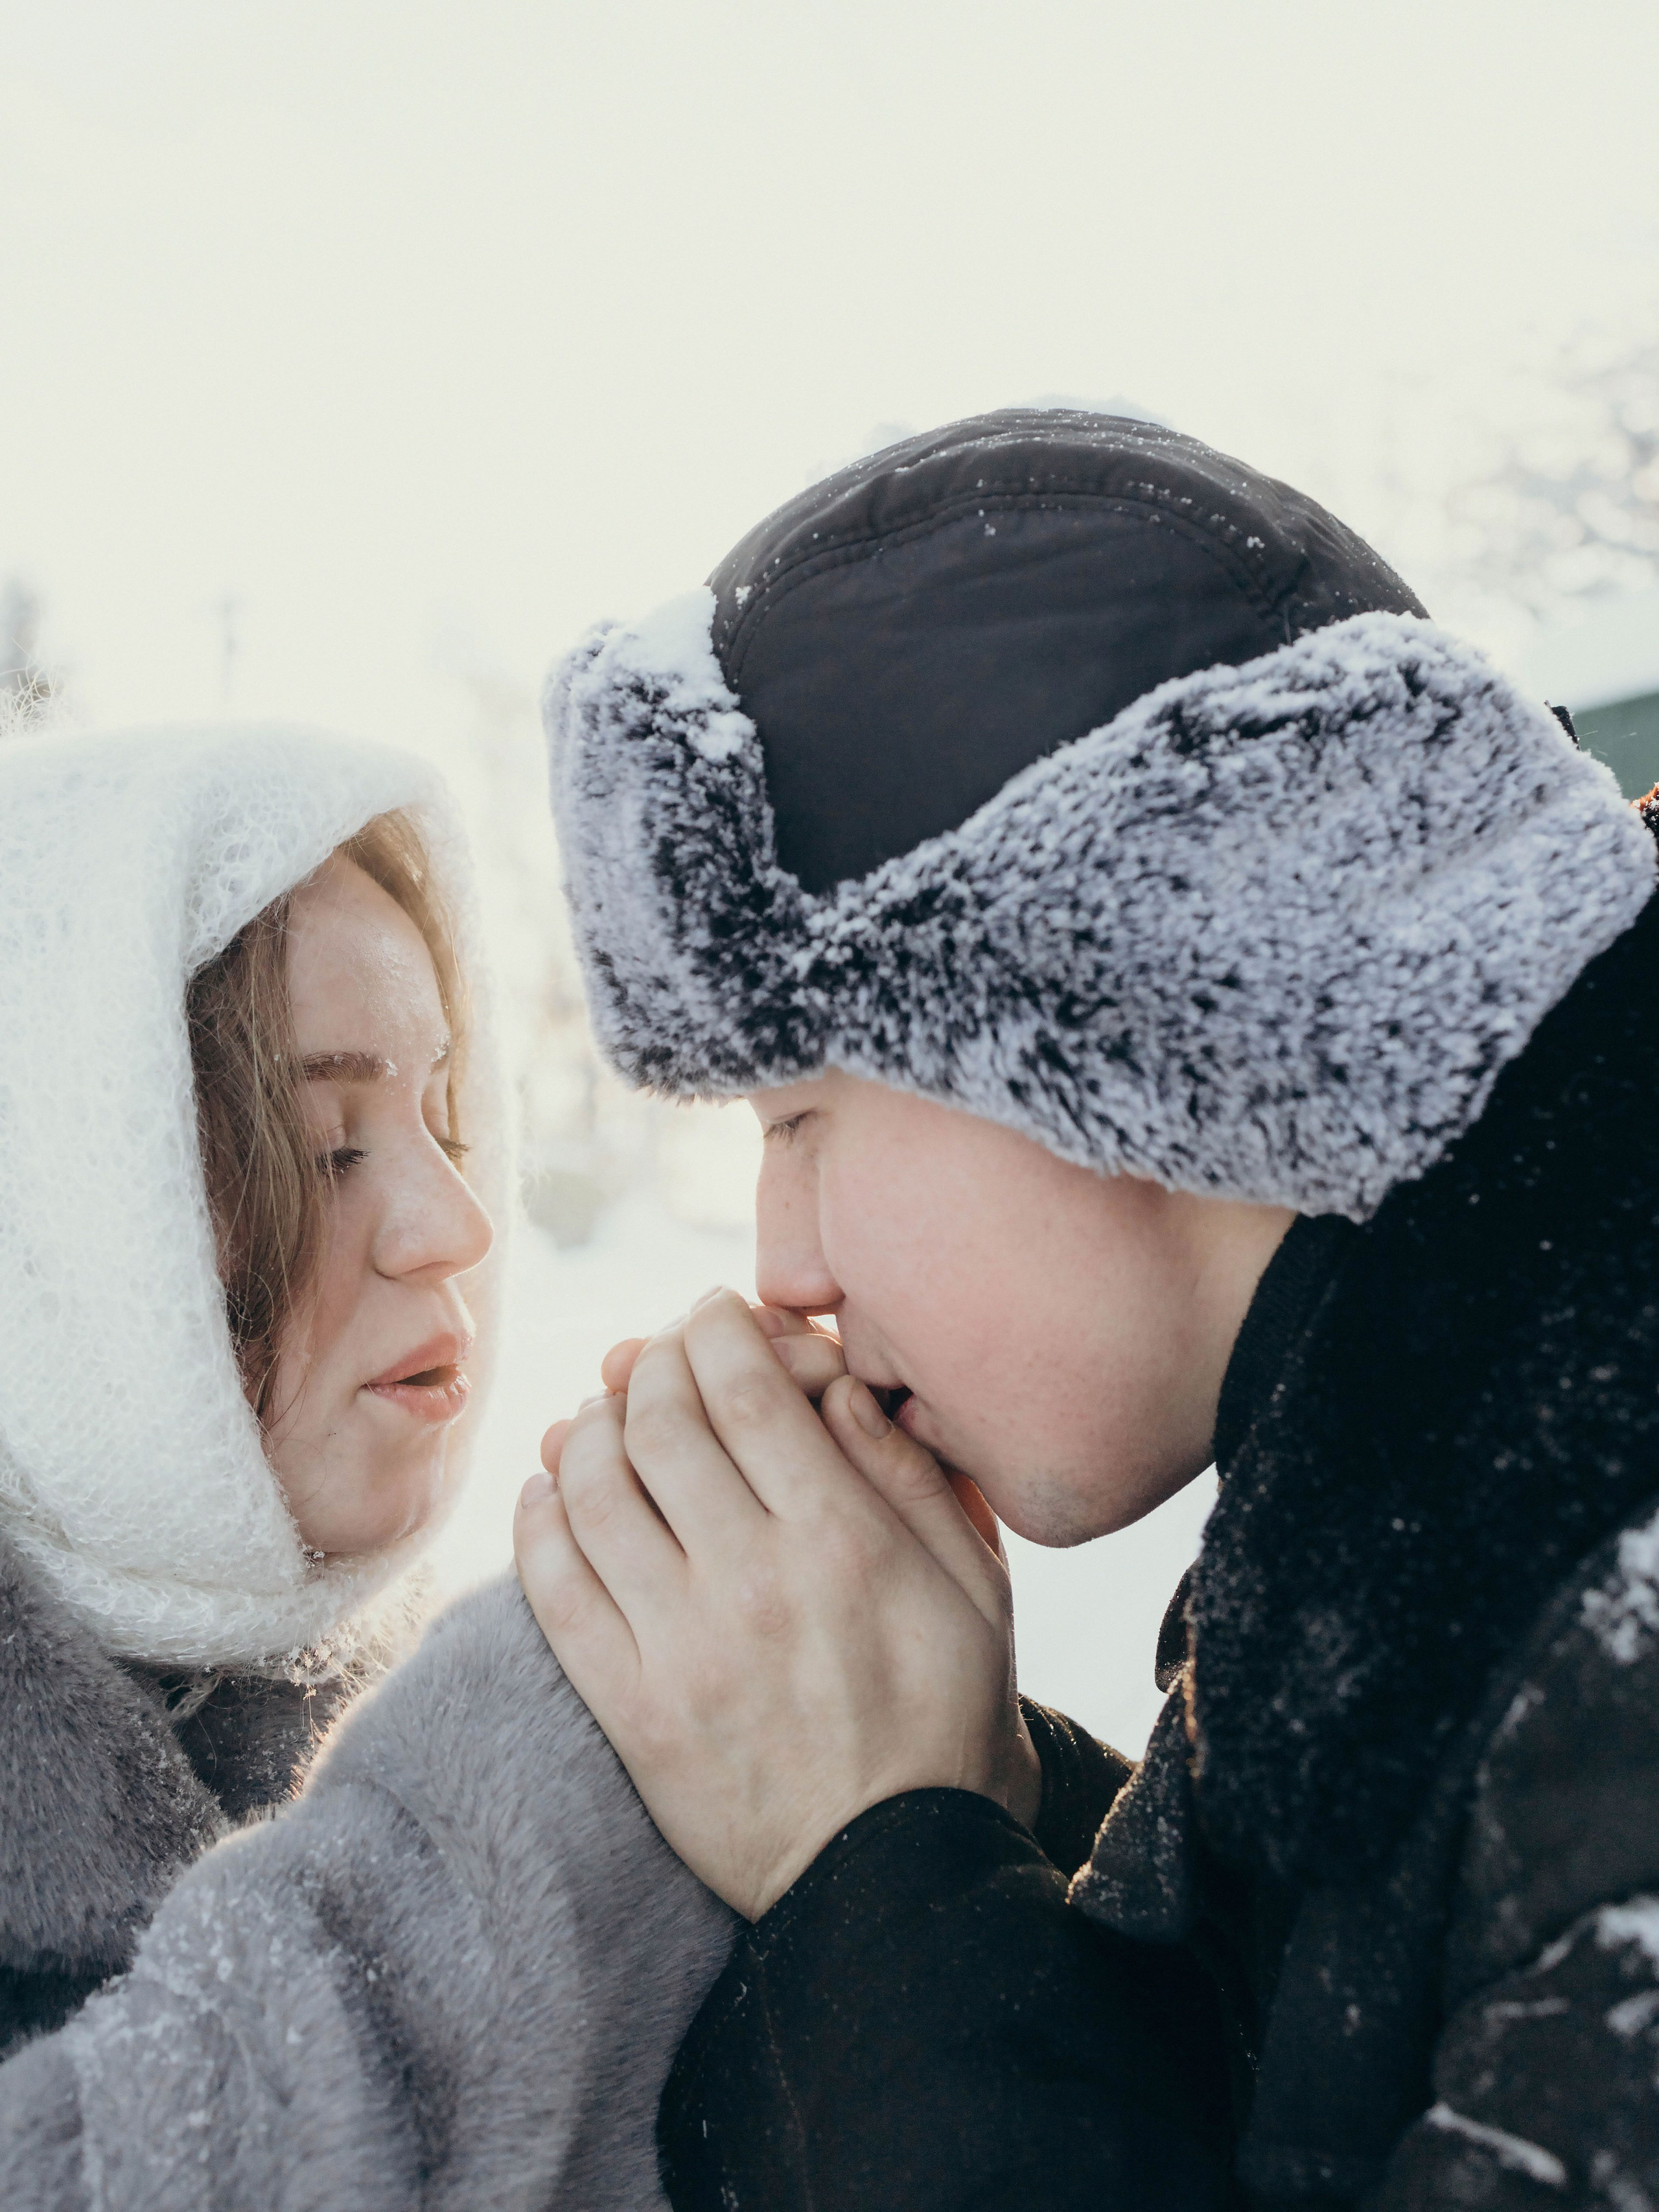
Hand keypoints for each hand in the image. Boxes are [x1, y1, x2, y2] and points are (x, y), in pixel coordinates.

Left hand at [515, 1289, 1040, 1919]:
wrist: (898, 1881)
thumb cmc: (949, 1720)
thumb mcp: (974, 1585)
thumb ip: (907, 1473)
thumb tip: (832, 1386)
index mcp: (844, 1540)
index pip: (745, 1385)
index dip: (717, 1327)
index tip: (715, 1316)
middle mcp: (752, 1582)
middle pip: (658, 1418)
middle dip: (651, 1361)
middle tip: (658, 1356)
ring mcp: (680, 1649)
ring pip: (591, 1488)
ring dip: (587, 1427)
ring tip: (604, 1414)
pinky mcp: (630, 1711)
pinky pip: (550, 1587)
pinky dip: (537, 1517)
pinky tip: (551, 1489)